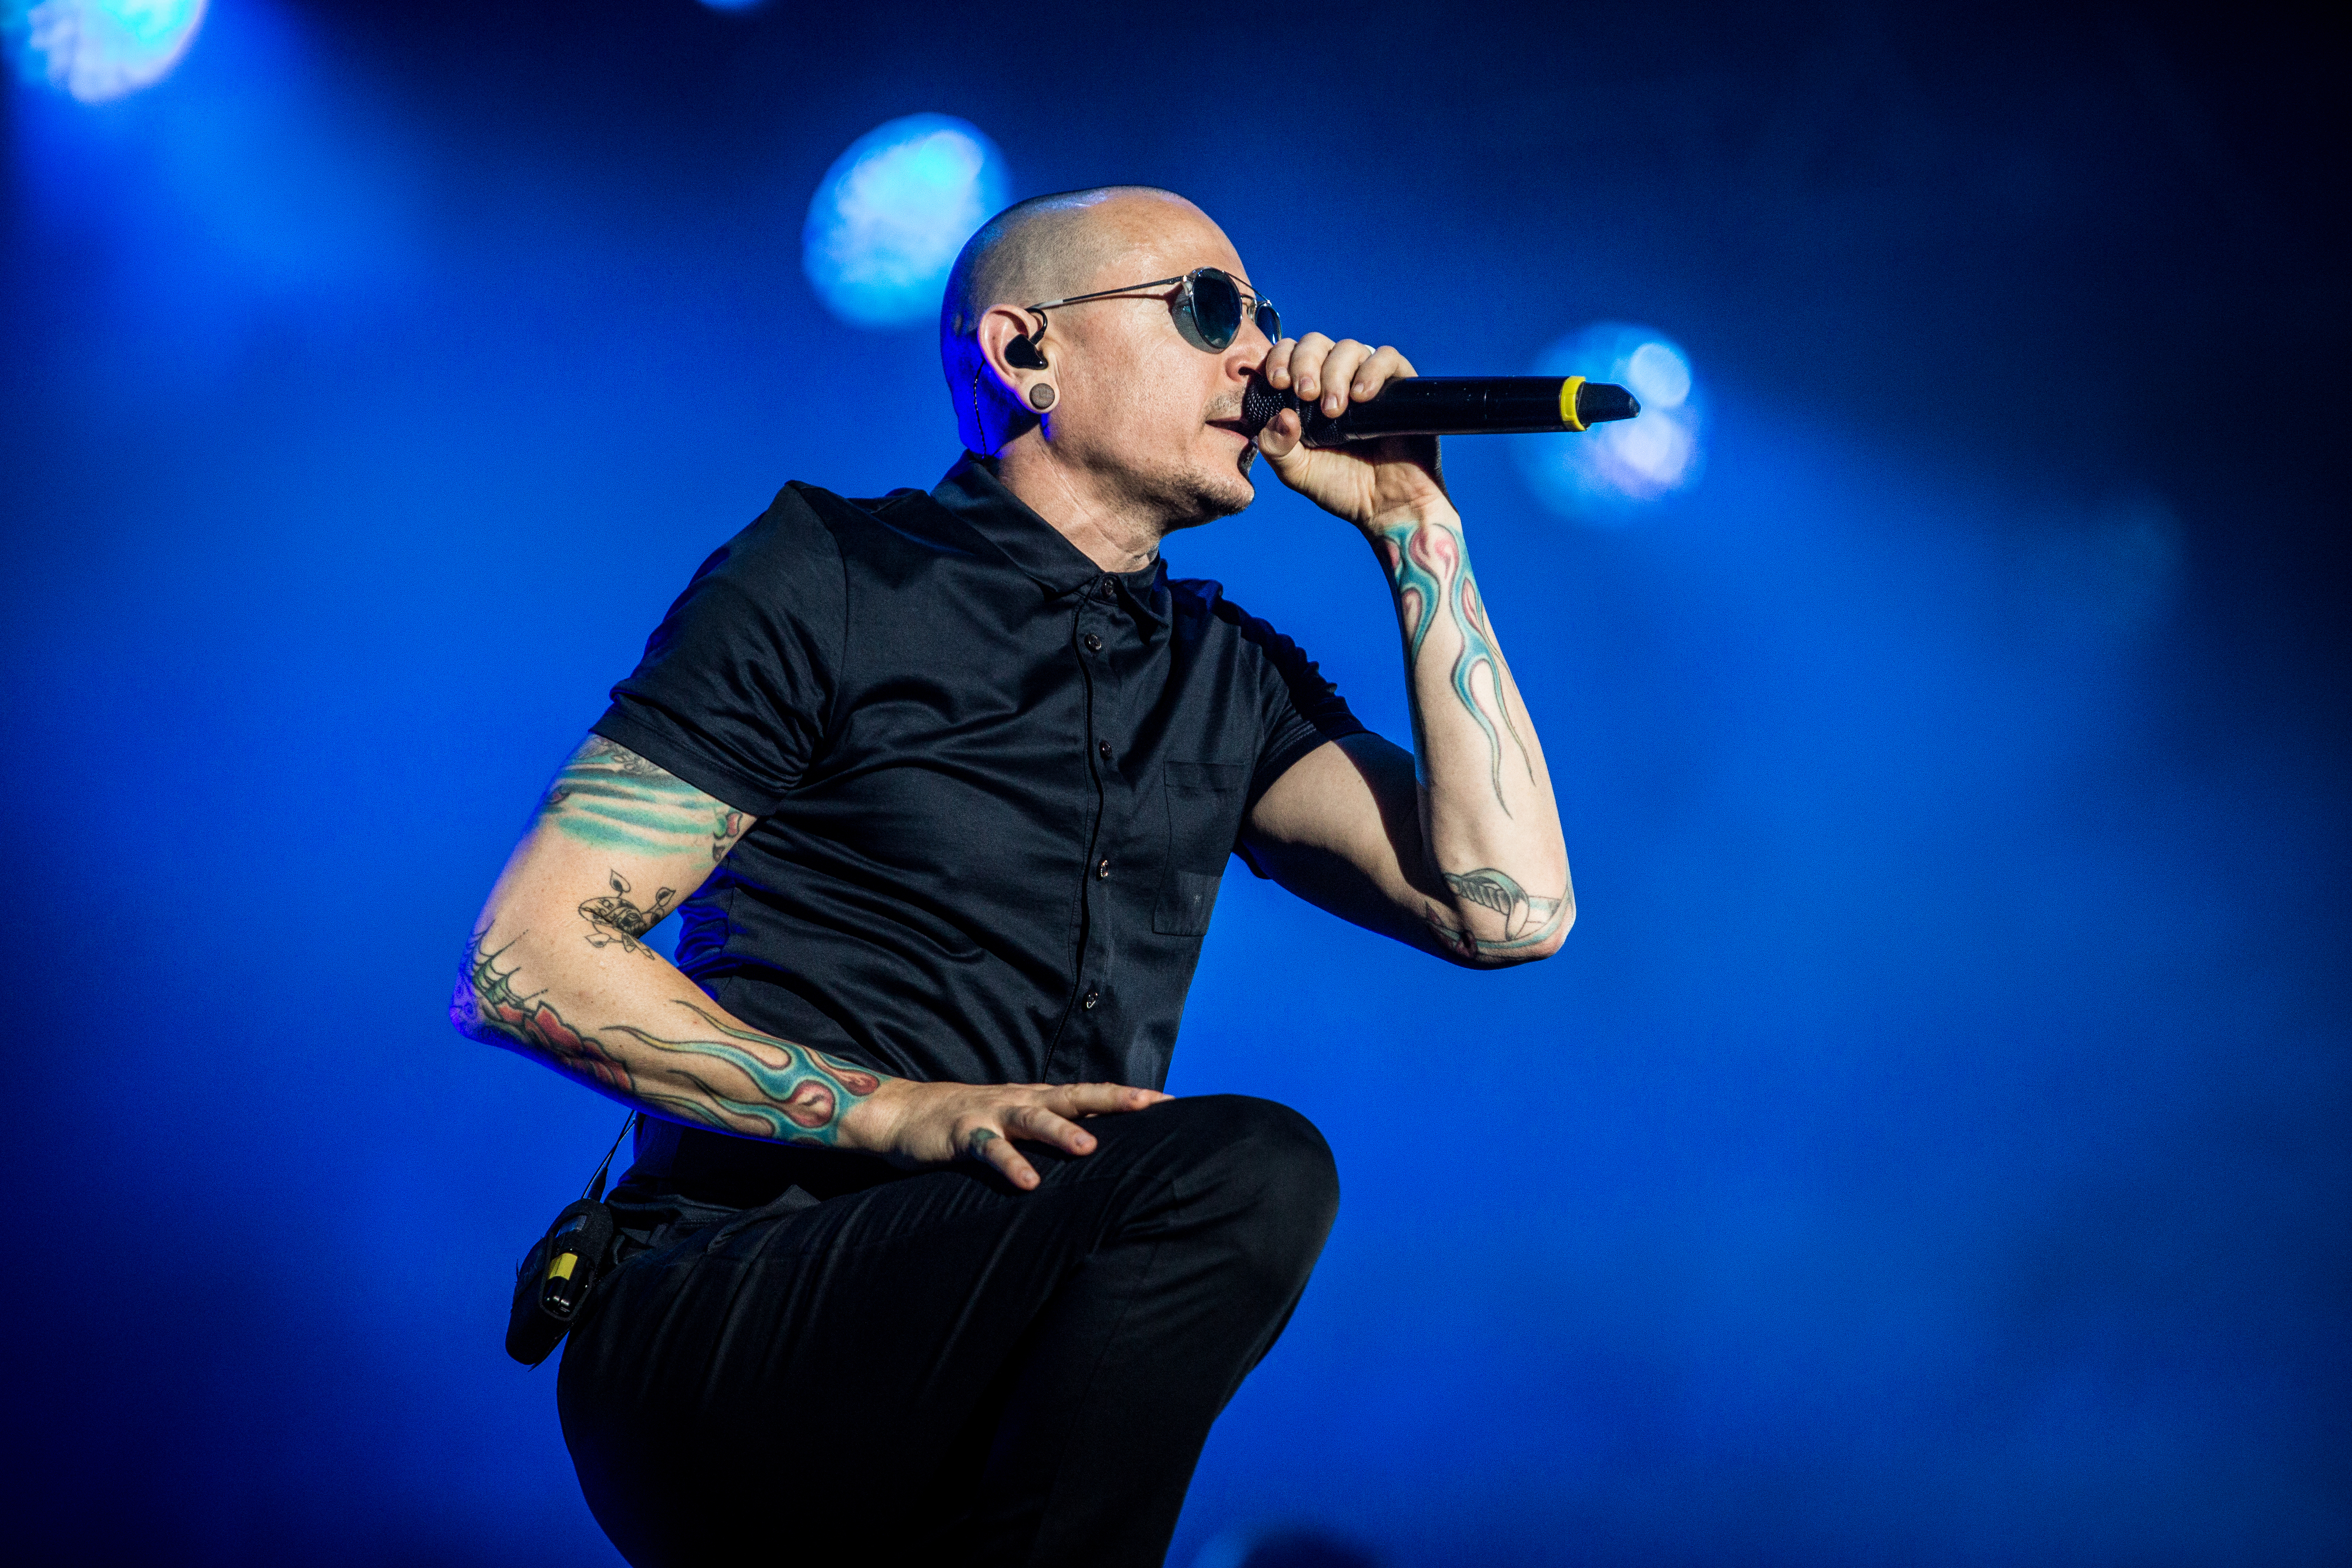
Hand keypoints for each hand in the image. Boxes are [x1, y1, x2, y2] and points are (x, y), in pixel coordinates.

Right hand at [843, 1077, 1171, 1189]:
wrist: (905, 1113)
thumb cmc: (970, 1121)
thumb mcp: (1016, 1121)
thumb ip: (1051, 1129)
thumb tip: (1100, 1151)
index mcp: (1038, 1098)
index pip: (1091, 1094)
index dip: (1129, 1097)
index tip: (1171, 1102)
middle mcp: (1022, 1100)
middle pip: (1075, 1096)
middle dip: (1113, 1100)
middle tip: (1151, 1105)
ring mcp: (993, 1114)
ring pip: (1034, 1118)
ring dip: (1061, 1131)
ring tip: (1089, 1147)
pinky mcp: (964, 1133)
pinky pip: (990, 1149)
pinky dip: (1009, 1163)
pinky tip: (1028, 1182)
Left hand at [1255, 333, 1450, 531]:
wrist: (1386, 507)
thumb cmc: (1341, 487)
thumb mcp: (1296, 471)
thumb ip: (1277, 447)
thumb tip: (1281, 415)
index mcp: (1307, 392)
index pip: (1288, 354)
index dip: (1279, 359)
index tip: (1278, 382)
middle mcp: (1336, 379)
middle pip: (1315, 342)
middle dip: (1305, 363)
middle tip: (1307, 394)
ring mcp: (1368, 379)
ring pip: (1349, 348)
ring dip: (1335, 373)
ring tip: (1335, 410)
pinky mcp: (1400, 385)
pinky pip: (1387, 357)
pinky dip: (1372, 370)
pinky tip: (1362, 396)